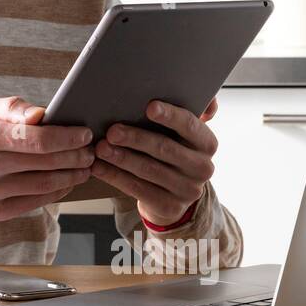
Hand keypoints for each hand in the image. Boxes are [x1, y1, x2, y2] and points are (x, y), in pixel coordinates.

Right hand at [0, 97, 93, 220]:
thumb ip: (15, 108)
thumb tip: (43, 115)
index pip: (36, 139)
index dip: (66, 137)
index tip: (85, 134)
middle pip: (44, 163)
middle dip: (75, 156)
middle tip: (91, 151)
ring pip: (44, 185)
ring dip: (71, 176)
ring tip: (85, 166)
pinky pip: (35, 202)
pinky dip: (57, 192)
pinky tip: (67, 181)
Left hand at [90, 98, 218, 227]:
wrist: (171, 194)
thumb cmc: (169, 152)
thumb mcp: (180, 134)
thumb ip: (183, 112)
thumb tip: (198, 99)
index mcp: (207, 143)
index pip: (190, 125)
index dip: (170, 116)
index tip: (149, 107)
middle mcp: (202, 167)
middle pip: (165, 148)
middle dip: (135, 138)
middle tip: (112, 131)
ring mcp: (187, 190)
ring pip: (148, 170)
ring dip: (121, 158)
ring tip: (100, 148)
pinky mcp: (169, 206)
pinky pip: (137, 189)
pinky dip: (115, 176)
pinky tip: (98, 167)